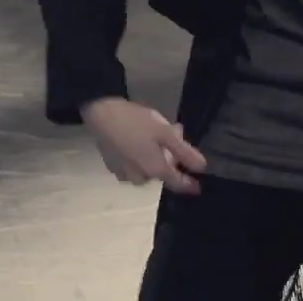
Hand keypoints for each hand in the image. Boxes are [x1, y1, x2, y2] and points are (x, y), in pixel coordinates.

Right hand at [81, 97, 206, 194]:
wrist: (101, 114)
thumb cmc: (136, 122)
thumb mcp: (165, 132)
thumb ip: (184, 151)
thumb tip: (202, 168)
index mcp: (155, 170)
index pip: (177, 183)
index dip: (189, 185)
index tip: (197, 187)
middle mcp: (140, 177)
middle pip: (161, 173)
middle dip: (169, 160)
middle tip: (172, 136)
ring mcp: (123, 173)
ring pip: (145, 171)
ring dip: (153, 159)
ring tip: (154, 137)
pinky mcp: (112, 166)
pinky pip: (132, 167)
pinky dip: (138, 158)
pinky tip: (136, 142)